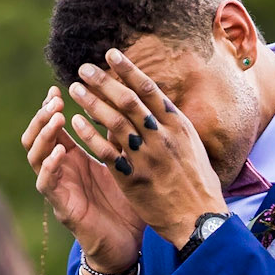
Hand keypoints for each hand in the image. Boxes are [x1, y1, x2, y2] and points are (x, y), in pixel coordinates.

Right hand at [21, 86, 144, 274]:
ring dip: (43, 136)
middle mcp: (61, 171)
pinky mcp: (63, 208)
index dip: (50, 107)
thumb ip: (115, 138)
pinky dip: (49, 166)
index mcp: (73, 158)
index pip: (52, 127)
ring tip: (55, 119)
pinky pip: (47, 184)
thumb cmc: (125, 204)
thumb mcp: (122, 163)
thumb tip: (122, 102)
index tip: (56, 88)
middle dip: (42, 118)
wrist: (128, 245)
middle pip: (36, 138)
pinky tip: (58, 151)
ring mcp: (59, 189)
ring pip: (35, 157)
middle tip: (54, 102)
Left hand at [66, 49, 225, 249]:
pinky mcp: (133, 179)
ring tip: (75, 89)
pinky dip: (90, 134)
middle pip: (127, 101)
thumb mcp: (192, 145)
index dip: (127, 70)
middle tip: (83, 69)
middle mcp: (162, 137)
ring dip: (92, 102)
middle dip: (104, 82)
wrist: (199, 219)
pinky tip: (76, 122)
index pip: (148, 89)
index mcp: (178, 125)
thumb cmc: (198, 183)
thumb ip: (172, 125)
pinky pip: (106, 151)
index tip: (110, 54)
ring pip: (114, 122)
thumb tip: (157, 103)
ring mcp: (147, 157)